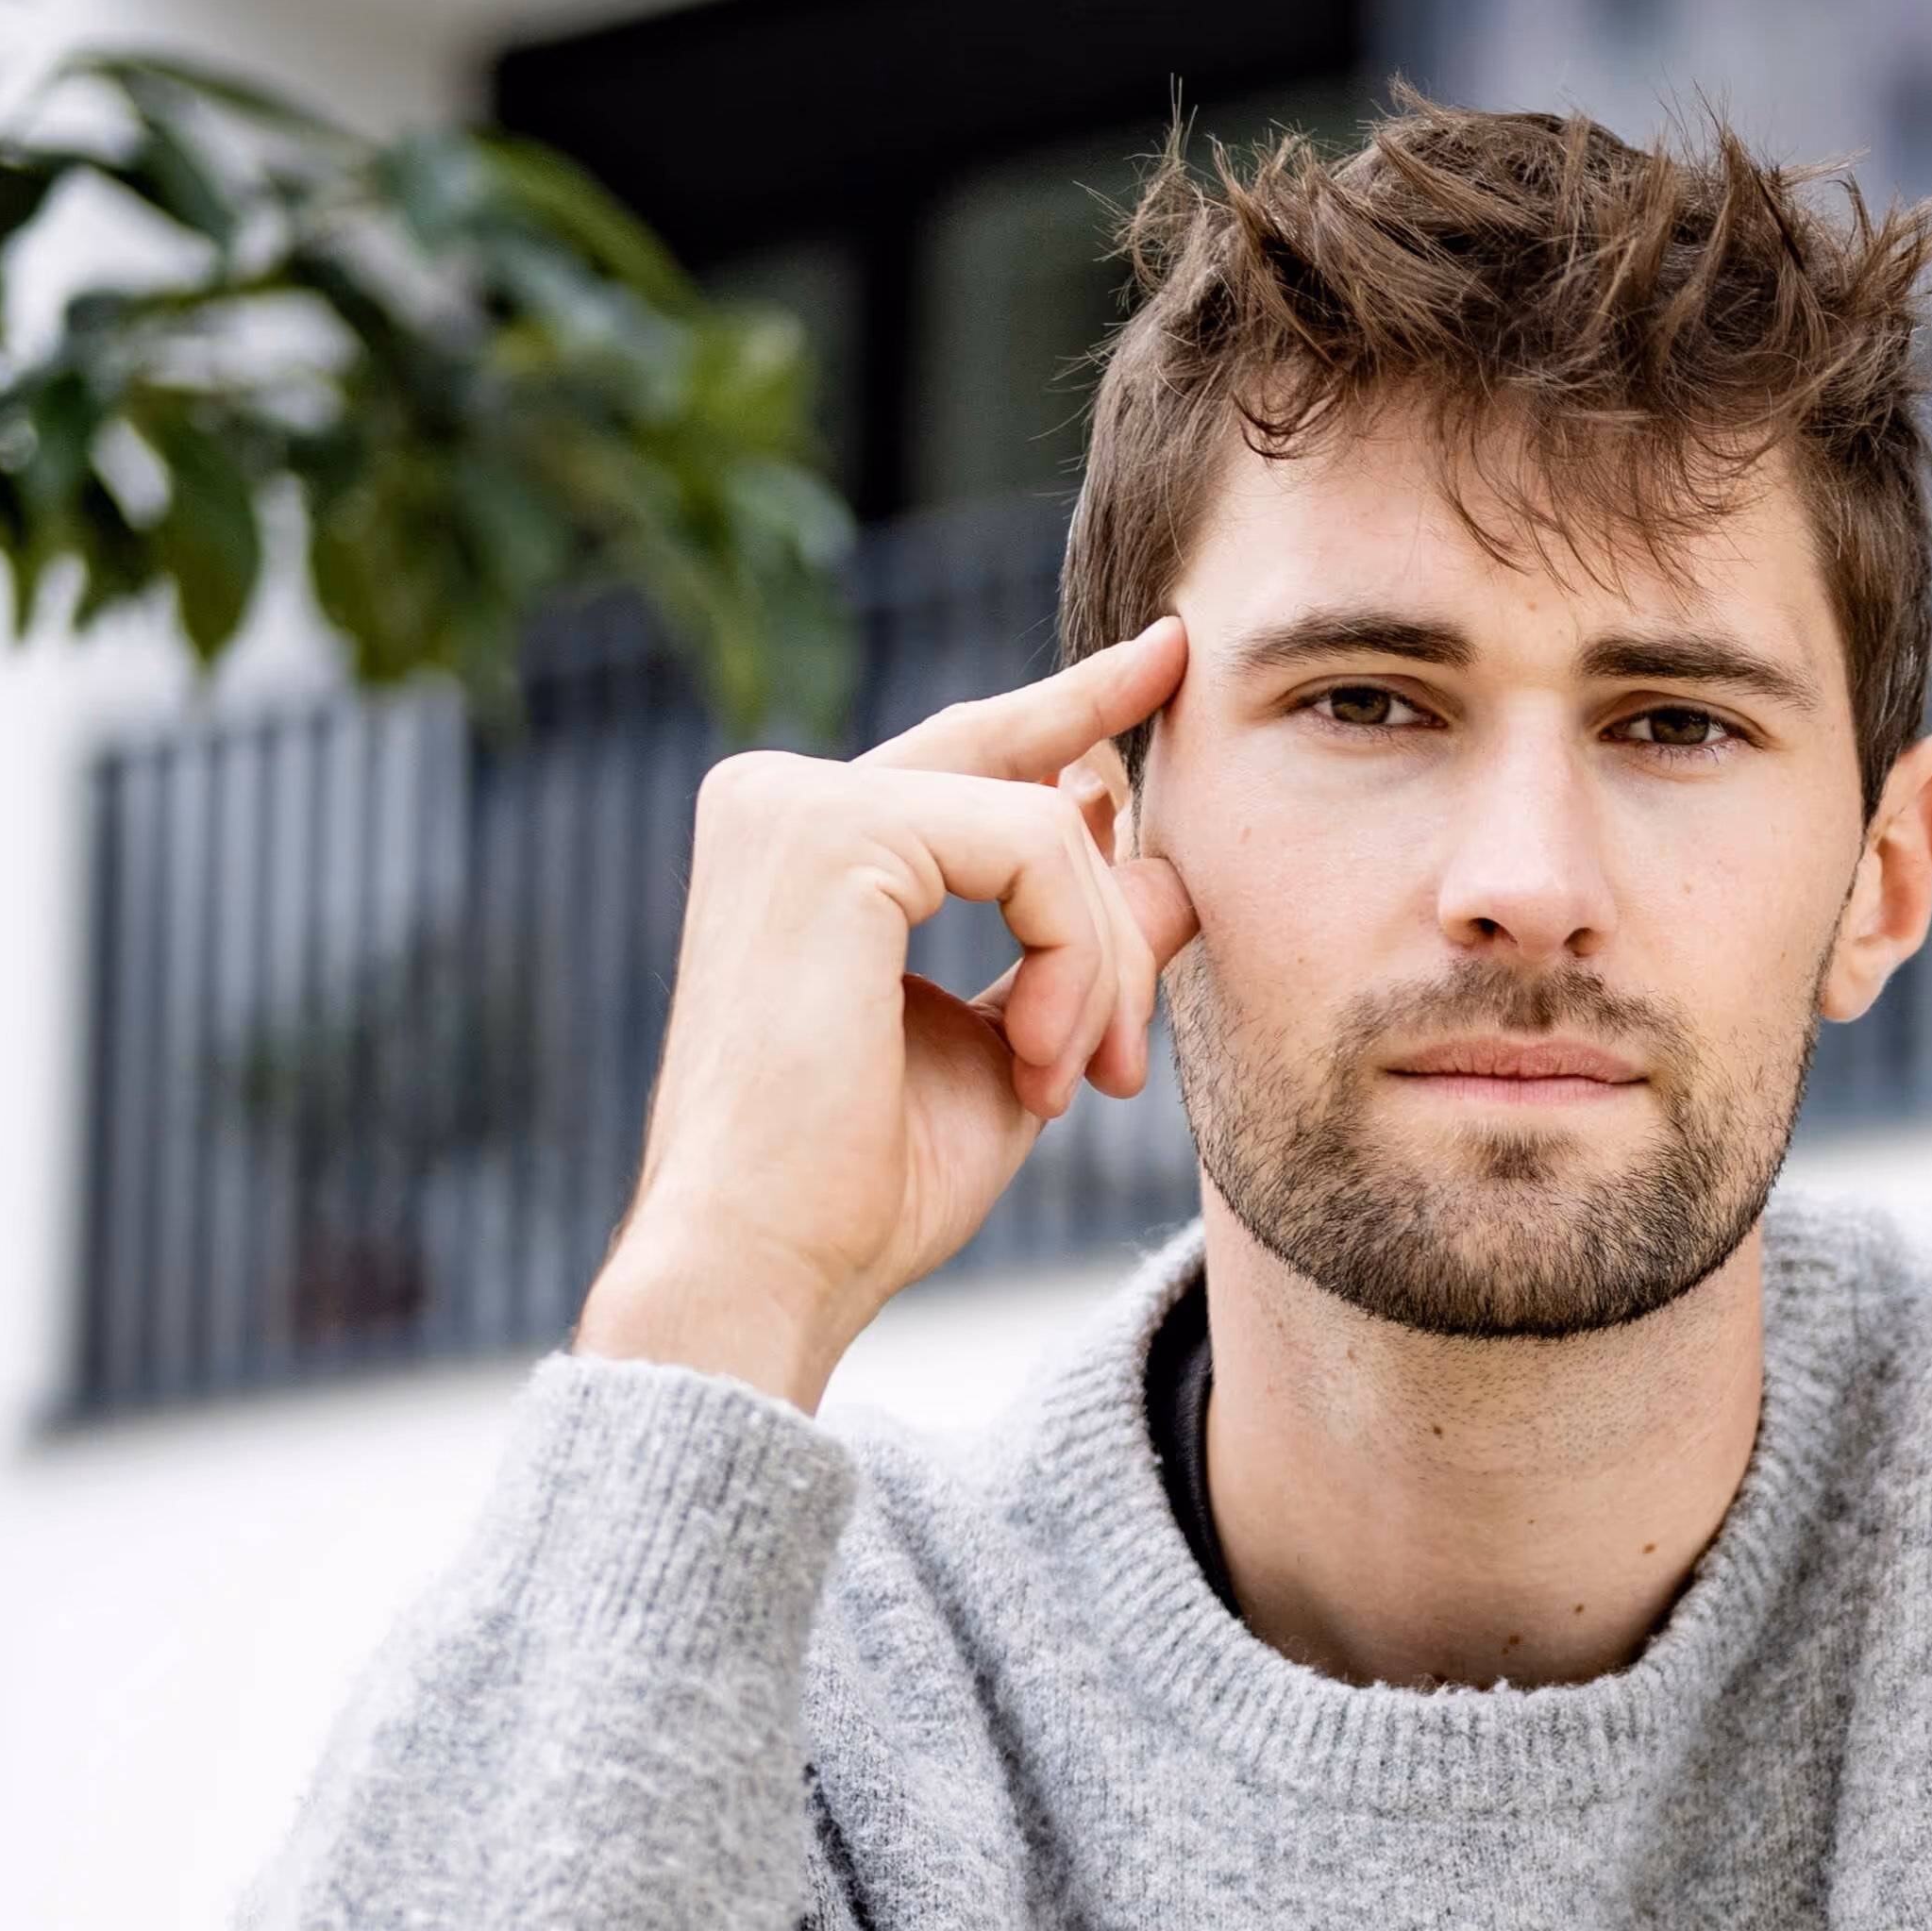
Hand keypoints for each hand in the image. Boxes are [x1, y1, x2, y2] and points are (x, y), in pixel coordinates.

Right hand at [576, 621, 1201, 1410]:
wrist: (763, 1270)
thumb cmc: (858, 1193)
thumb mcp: (1006, 1047)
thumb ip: (1074, 946)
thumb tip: (1164, 855)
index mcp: (800, 845)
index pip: (969, 754)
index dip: (1073, 710)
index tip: (1167, 660)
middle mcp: (778, 798)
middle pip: (1022, 784)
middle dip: (1113, 911)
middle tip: (1126, 1067)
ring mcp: (794, 803)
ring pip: (1045, 824)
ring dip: (1097, 971)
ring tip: (1069, 1087)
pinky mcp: (832, 831)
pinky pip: (1033, 850)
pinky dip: (1075, 965)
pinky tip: (1043, 1064)